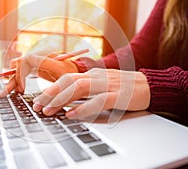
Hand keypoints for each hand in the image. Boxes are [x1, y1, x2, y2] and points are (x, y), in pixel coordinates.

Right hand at [0, 50, 78, 96]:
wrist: (77, 72)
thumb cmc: (71, 72)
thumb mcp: (61, 70)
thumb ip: (46, 63)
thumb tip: (28, 58)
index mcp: (42, 55)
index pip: (24, 60)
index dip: (20, 74)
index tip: (22, 89)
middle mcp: (36, 56)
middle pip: (17, 65)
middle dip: (10, 80)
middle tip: (3, 94)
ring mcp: (35, 62)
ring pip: (17, 70)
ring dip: (11, 81)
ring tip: (4, 94)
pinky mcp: (35, 68)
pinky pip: (22, 73)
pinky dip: (17, 82)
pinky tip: (14, 91)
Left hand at [32, 68, 150, 118]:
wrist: (150, 85)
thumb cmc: (124, 87)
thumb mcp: (102, 85)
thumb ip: (87, 89)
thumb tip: (67, 99)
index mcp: (93, 74)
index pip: (67, 78)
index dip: (51, 88)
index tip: (39, 99)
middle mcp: (98, 77)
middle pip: (69, 81)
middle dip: (50, 94)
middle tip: (38, 106)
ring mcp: (108, 84)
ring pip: (79, 88)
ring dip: (61, 100)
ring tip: (49, 110)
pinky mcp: (119, 95)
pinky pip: (98, 100)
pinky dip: (84, 107)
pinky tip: (72, 114)